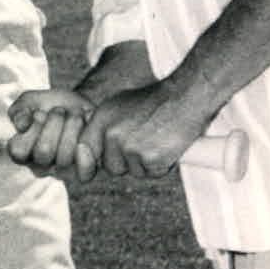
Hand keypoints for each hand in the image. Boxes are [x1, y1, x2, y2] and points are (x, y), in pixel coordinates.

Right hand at [7, 88, 95, 177]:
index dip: (32, 129)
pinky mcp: (84, 171)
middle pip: (43, 151)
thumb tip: (21, 125)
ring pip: (64, 157)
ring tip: (76, 115)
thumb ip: (19, 110)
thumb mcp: (31, 100)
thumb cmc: (53, 105)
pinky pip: (84, 171)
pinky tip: (86, 133)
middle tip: (60, 110)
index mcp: (22, 152)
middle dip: (54, 122)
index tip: (39, 113)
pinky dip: (87, 149)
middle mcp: (40, 166)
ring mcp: (62, 171)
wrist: (85, 106)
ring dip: (73, 126)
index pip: (18, 150)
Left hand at [83, 84, 210, 180]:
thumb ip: (103, 127)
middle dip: (126, 161)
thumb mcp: (120, 105)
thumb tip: (87, 149)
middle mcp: (112, 134)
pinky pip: (152, 173)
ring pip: (132, 172)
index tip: (100, 162)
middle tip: (145, 141)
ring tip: (157, 140)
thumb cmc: (156, 101)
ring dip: (145, 164)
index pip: (84, 150)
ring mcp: (130, 148)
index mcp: (101, 119)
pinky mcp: (149, 159)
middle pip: (111, 166)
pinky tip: (167, 146)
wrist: (185, 96)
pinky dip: (161, 165)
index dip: (90, 161)